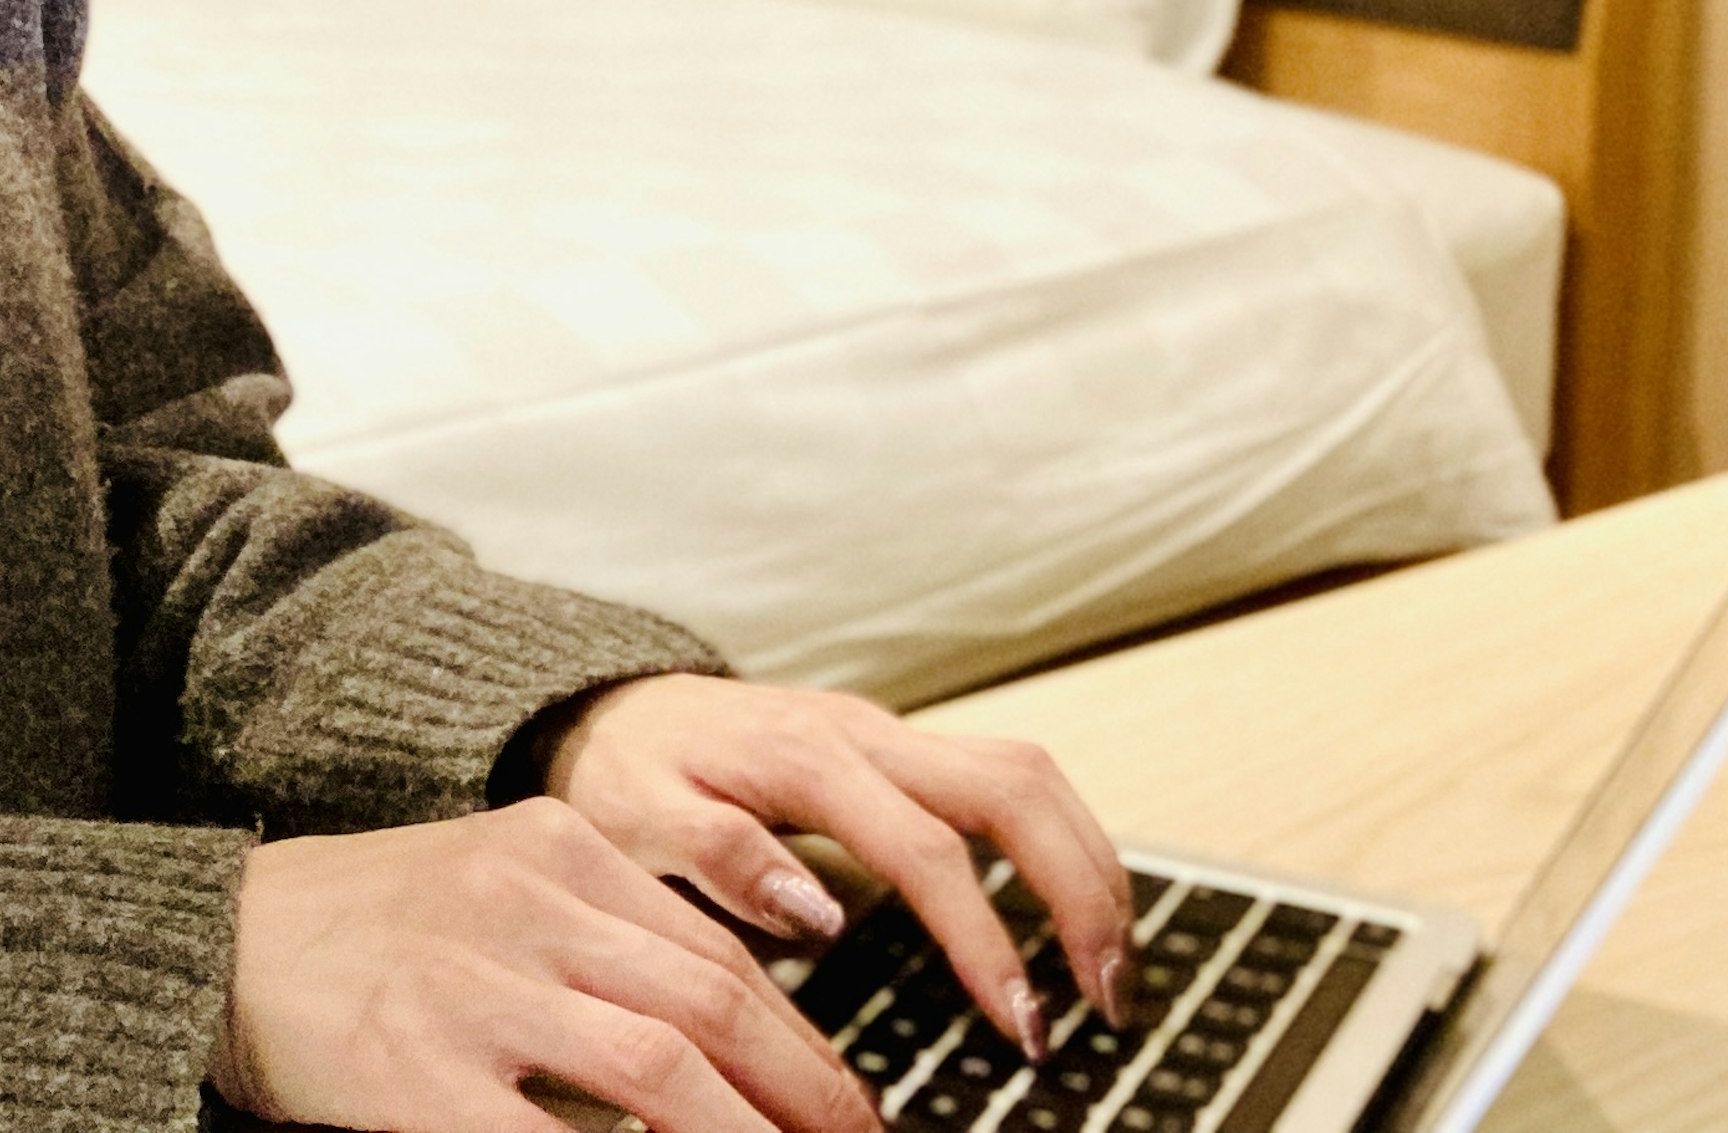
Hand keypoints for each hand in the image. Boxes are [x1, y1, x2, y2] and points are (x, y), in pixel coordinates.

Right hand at [214, 797, 878, 1131]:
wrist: (224, 941)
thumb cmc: (376, 933)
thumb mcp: (500, 894)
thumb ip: (603, 945)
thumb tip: (730, 1045)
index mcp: (557, 847)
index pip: (717, 952)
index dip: (803, 1043)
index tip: (852, 1108)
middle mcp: (524, 902)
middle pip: (709, 1005)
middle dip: (806, 1096)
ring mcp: (471, 988)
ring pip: (660, 1069)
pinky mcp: (417, 1075)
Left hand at [538, 677, 1135, 1060]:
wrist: (613, 706)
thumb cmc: (624, 770)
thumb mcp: (636, 816)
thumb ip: (720, 857)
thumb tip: (820, 911)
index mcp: (808, 756)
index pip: (929, 849)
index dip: (987, 939)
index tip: (1023, 1022)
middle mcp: (867, 733)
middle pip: (1016, 785)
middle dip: (1080, 891)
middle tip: (1110, 999)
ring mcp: (893, 735)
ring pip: (1030, 772)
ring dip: (1089, 863)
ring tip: (1115, 966)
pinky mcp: (903, 748)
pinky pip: (1009, 780)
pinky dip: (1060, 842)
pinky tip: (1074, 913)